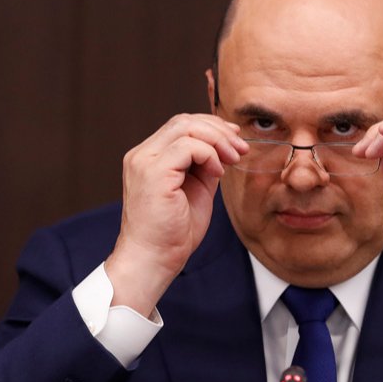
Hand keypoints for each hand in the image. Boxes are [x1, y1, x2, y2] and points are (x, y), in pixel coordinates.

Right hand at [105, 114, 246, 315]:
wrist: (154, 260)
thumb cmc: (172, 234)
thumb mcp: (195, 191)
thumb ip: (204, 167)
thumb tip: (224, 148)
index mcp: (148, 159)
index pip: (180, 126)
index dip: (211, 127)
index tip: (235, 140)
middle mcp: (141, 156)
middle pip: (183, 121)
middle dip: (218, 130)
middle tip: (241, 148)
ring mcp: (144, 162)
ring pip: (185, 128)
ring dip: (217, 140)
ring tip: (234, 159)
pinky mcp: (153, 173)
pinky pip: (187, 147)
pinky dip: (209, 154)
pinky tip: (218, 173)